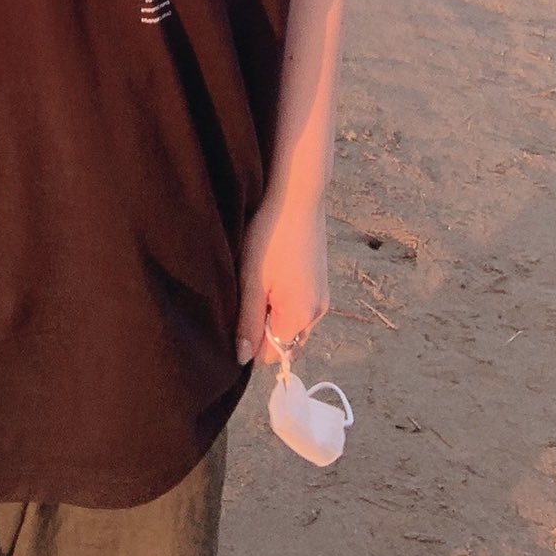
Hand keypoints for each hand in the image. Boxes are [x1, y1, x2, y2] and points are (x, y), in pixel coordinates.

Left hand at [235, 189, 329, 367]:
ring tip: (257, 284)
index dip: (251, 345)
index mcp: (301, 317)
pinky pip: (299, 306)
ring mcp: (322, 297)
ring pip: (292, 324)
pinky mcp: (320, 281)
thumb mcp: (251, 282)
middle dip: (263, 331)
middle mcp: (318, 313)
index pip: (273, 355)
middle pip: (285, 342)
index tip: (234, 321)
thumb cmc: (269, 237)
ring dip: (272, 315)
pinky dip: (283, 302)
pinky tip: (270, 275)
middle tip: (244, 300)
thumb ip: (248, 323)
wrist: (297, 197)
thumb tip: (243, 358)